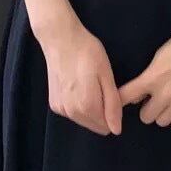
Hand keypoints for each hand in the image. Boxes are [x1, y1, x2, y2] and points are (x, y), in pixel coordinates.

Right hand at [36, 13, 121, 135]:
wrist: (60, 39)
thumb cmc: (87, 53)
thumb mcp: (106, 74)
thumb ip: (112, 104)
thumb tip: (116, 130)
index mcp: (87, 107)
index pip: (107, 126)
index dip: (113, 111)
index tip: (110, 91)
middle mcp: (71, 113)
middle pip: (95, 125)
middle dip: (102, 111)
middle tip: (100, 85)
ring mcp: (60, 109)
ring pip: (83, 120)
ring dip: (90, 108)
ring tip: (88, 83)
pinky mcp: (54, 103)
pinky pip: (73, 113)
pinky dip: (78, 104)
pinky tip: (78, 85)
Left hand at [118, 15, 170, 130]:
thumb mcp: (160, 54)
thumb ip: (149, 75)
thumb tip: (139, 92)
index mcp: (152, 77)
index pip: (126, 96)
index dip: (119, 101)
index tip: (118, 104)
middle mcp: (165, 93)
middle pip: (145, 116)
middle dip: (146, 108)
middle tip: (152, 99)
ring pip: (162, 122)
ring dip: (162, 113)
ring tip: (168, 102)